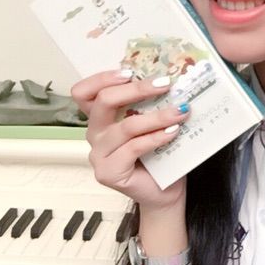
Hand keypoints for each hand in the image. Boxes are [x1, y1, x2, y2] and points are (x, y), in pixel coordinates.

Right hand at [71, 70, 189, 210]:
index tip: (130, 73)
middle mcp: (95, 134)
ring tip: (180, 111)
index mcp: (100, 117)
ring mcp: (99, 154)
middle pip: (103, 101)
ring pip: (125, 126)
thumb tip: (169, 77)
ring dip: (156, 116)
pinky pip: (134, 147)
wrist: (165, 191)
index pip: (84, 92)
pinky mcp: (108, 172)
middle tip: (164, 84)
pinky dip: (156, 137)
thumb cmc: (159, 154)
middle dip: (136, 89)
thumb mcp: (151, 121)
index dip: (102, 78)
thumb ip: (150, 103)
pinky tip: (173, 132)